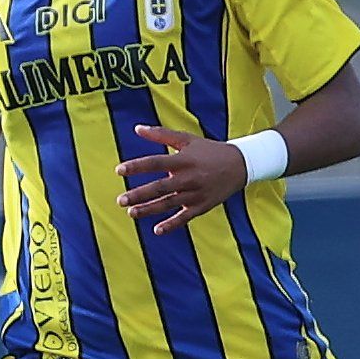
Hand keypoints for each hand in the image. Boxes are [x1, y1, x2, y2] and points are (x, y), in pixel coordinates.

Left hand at [116, 126, 253, 234]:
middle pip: (160, 187)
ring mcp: (196, 194)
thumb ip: (161, 134)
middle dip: (139, 194)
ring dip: (149, 210)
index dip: (137, 167)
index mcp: (184, 160)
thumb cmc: (209, 150)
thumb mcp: (187, 139)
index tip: (119, 171)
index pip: (156, 163)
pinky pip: (185, 217)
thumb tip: (137, 128)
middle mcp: (189, 178)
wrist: (240, 165)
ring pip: (169, 204)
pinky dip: (172, 224)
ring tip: (131, 213)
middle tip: (120, 200)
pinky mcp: (203, 206)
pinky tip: (157, 230)